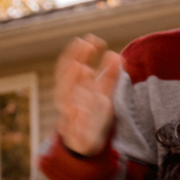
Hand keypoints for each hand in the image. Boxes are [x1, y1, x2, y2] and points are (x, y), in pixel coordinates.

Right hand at [53, 35, 121, 156]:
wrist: (87, 141)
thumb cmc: (93, 113)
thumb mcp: (104, 94)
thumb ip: (110, 76)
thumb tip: (116, 54)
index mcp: (76, 86)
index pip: (74, 63)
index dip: (80, 51)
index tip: (92, 39)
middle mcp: (69, 96)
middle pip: (66, 73)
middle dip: (74, 59)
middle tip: (86, 45)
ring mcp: (69, 112)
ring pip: (63, 94)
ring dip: (70, 80)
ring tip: (81, 67)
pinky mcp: (73, 130)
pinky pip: (69, 123)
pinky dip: (72, 115)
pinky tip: (75, 108)